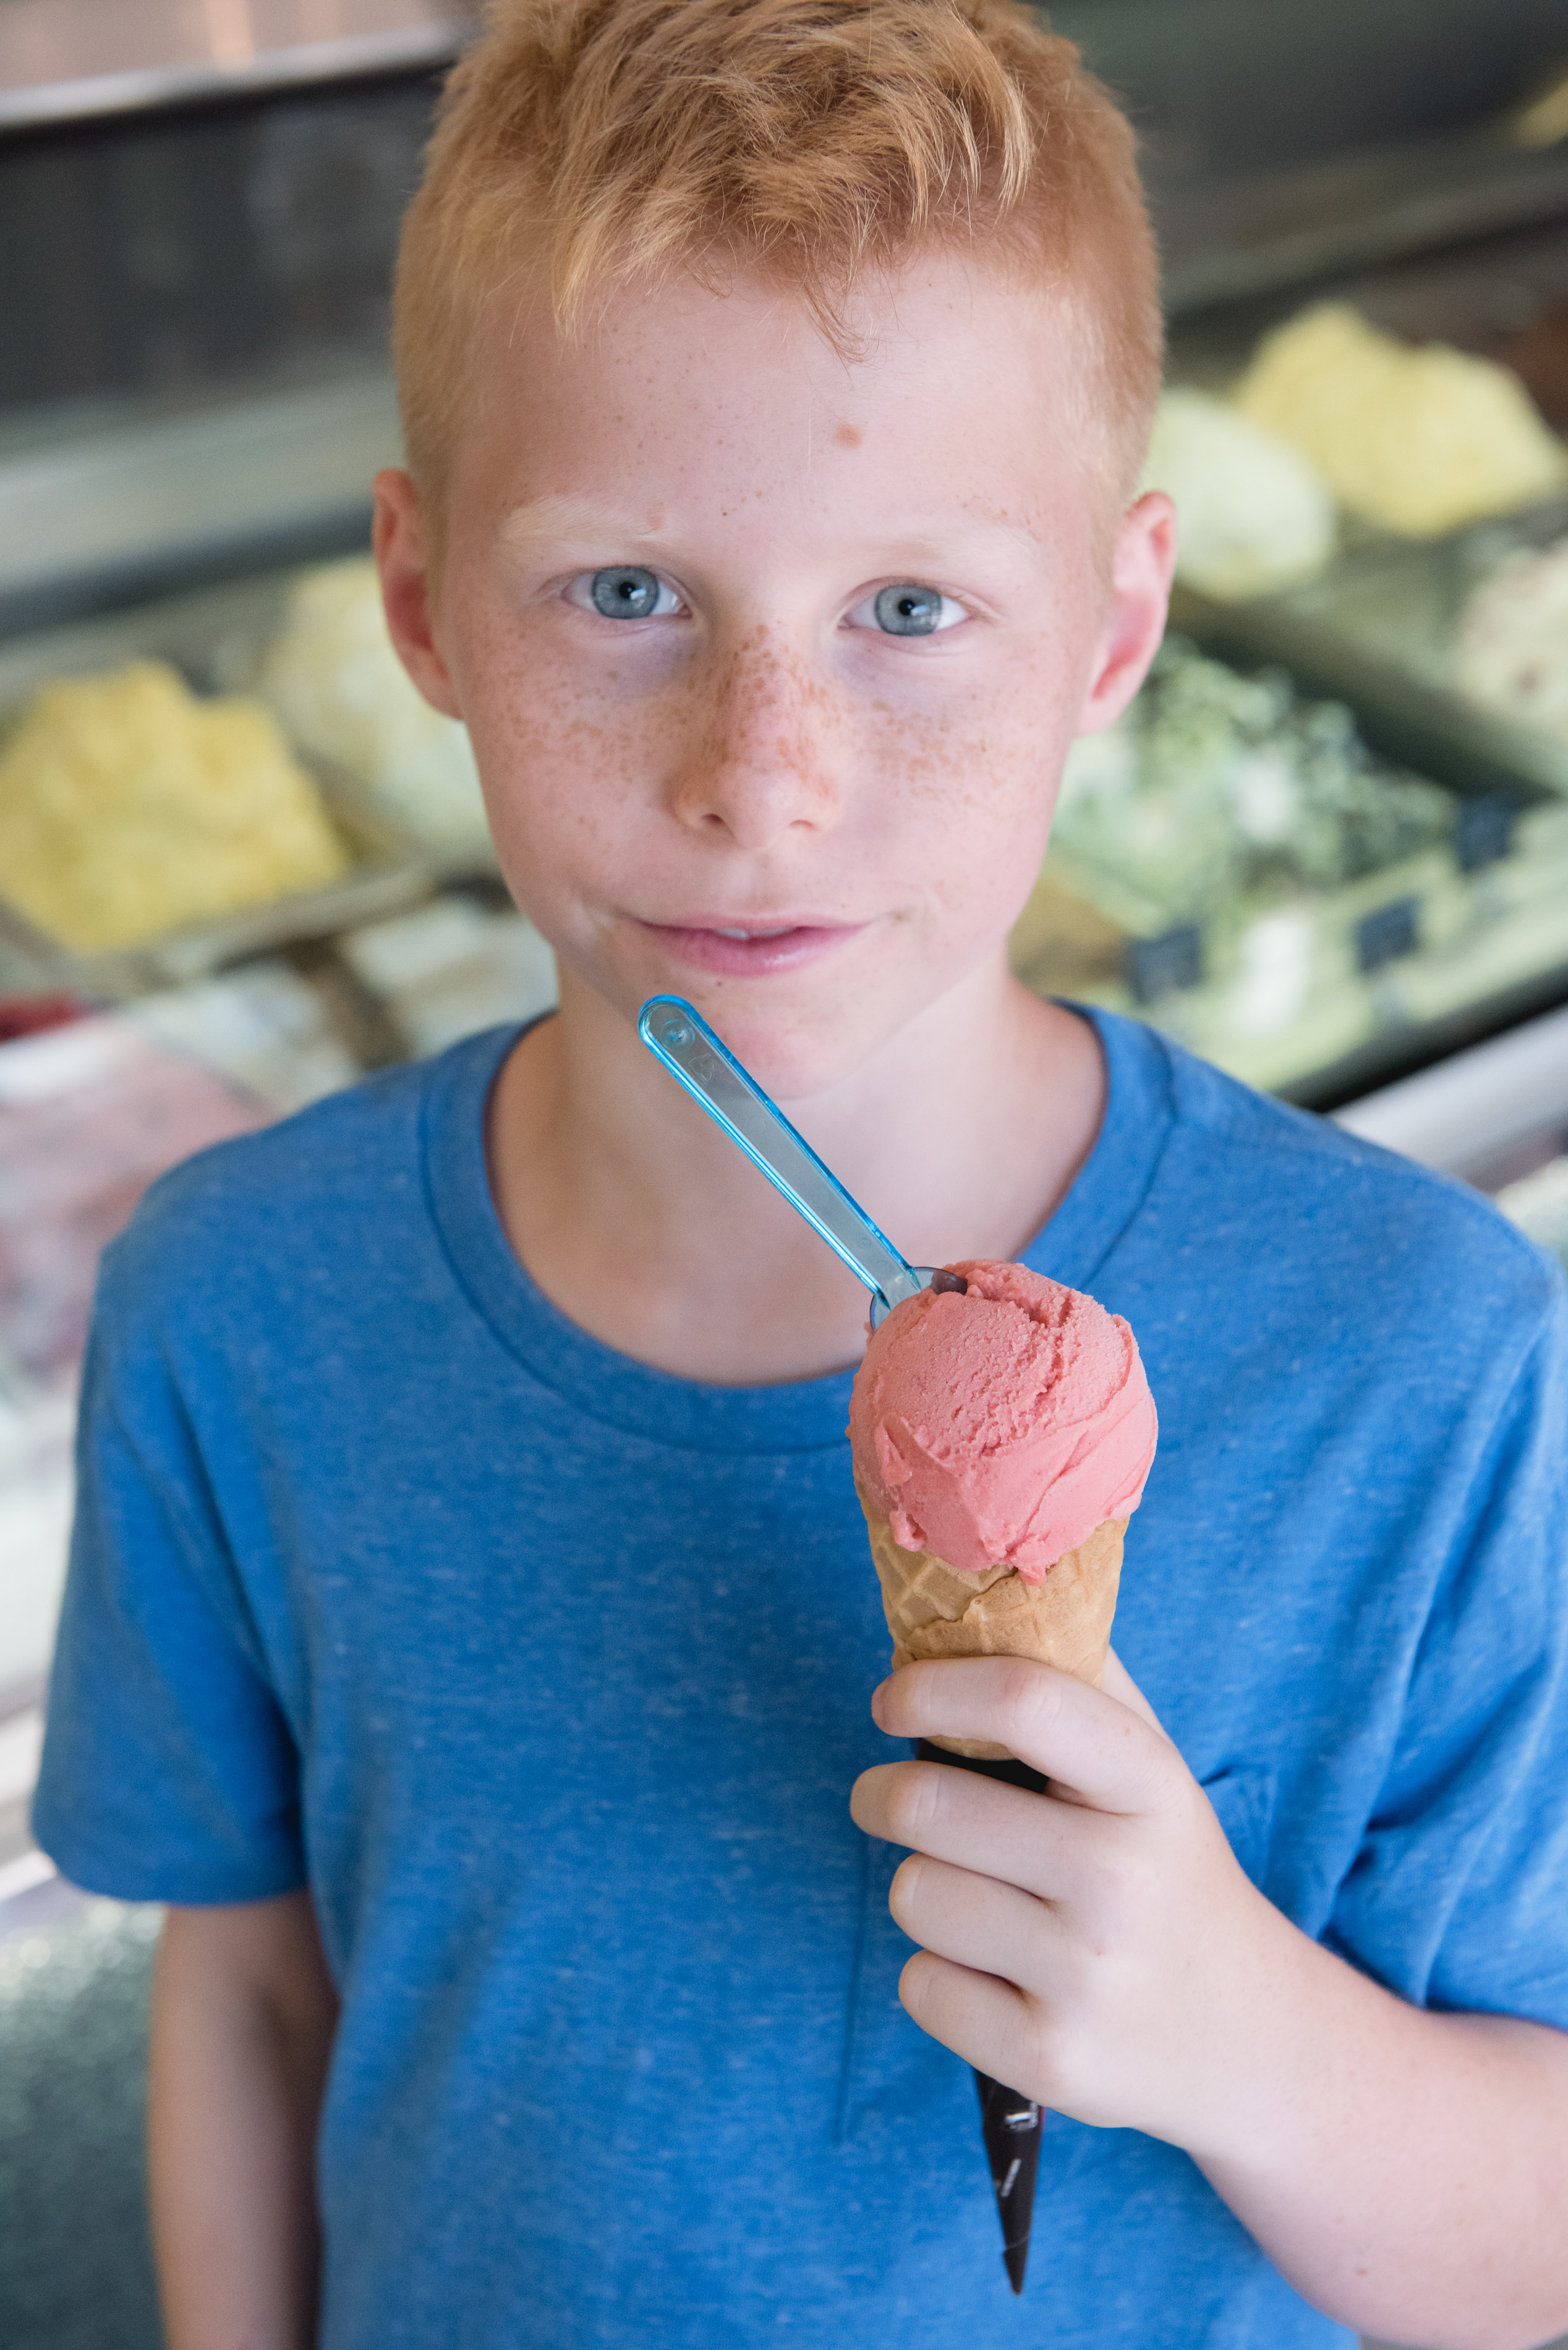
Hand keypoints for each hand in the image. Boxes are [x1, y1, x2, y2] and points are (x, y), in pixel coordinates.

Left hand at [849, 1652, 1290, 2153]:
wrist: (1246, 2036)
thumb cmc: (1165, 1870)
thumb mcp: (1149, 1768)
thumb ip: (1075, 1676)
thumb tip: (974, 1595)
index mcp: (1150, 1786)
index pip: (1023, 1701)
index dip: (931, 1687)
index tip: (891, 1699)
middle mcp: (1123, 1881)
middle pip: (929, 1802)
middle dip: (886, 1795)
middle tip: (889, 1799)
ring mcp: (1088, 1979)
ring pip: (914, 1893)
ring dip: (922, 1887)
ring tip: (976, 1898)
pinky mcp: (1051, 2062)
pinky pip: (920, 1985)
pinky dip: (937, 1974)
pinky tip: (995, 1973)